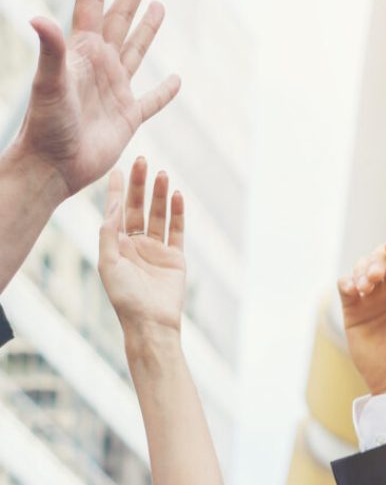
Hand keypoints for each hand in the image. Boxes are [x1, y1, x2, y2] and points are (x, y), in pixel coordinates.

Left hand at [12, 0, 180, 198]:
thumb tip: (39, 17)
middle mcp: (99, 65)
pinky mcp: (127, 118)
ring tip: (159, 6)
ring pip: (136, 51)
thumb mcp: (48, 85)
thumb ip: (51, 51)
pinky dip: (165, 91)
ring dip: (147, 29)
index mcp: (81, 52)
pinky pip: (151, 101)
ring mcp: (114, 90)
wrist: (53, 166)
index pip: (91, 4)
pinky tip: (176, 80)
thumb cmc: (46, 126)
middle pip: (118, 20)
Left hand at [98, 161, 186, 336]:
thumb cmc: (125, 297)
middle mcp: (136, 244)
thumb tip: (115, 204)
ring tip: (163, 174)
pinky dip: (178, 213)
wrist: (152, 322)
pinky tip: (178, 196)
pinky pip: (177, 230)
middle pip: (139, 207)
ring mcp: (157, 249)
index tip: (119, 168)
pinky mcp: (175, 257)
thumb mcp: (108, 263)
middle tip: (144, 162)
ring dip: (160, 195)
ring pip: (159, 214)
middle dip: (141, 185)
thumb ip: (109, 233)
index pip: (117, 211)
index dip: (118, 190)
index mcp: (117, 245)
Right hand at [339, 240, 385, 393]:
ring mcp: (375, 297)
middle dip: (376, 260)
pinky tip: (353, 291)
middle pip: (383, 257)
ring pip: (362, 267)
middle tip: (373, 277)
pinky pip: (345, 284)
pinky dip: (346, 281)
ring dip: (360, 270)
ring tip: (364, 288)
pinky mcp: (355, 309)